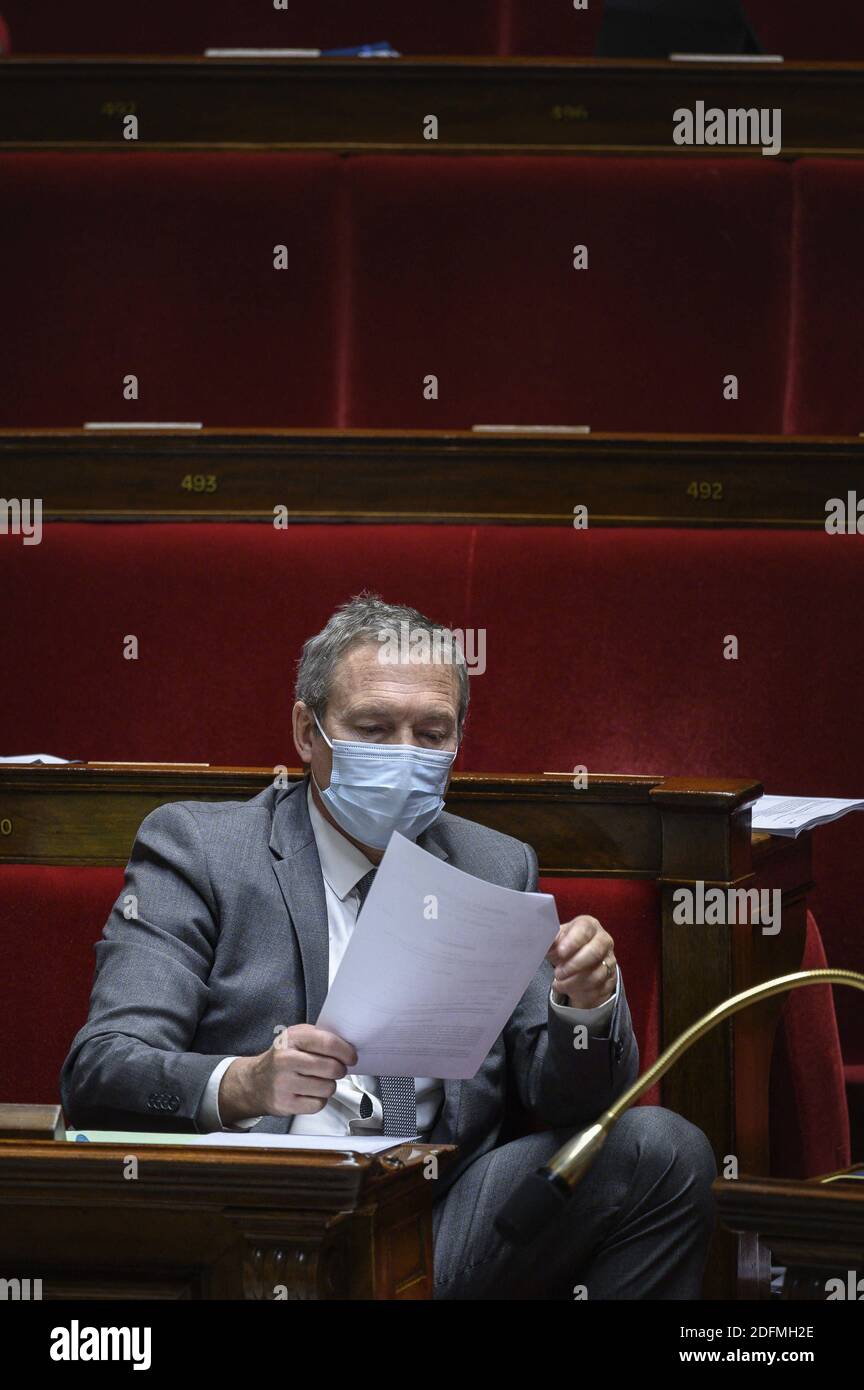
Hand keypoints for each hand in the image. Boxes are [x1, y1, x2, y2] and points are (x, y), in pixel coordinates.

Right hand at [219, 1025, 357, 1125]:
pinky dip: (319, 1100)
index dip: (346, 1051)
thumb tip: (347, 1045)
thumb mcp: (297, 1036)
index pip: (328, 1043)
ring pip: (328, 1088)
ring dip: (328, 1085)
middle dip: (339, 1070)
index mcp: (291, 1039)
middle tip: (335, 1069)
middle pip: (331, 1068)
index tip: (351, 1057)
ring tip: (318, 1080)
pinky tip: (309, 1092)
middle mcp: (285, 1060)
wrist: (255, 1082)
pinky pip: (318, 1104)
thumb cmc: (282, 1058)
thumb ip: (320, 1036)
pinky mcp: (285, 1104)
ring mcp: (284, 1083)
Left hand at [546, 915, 616, 1008]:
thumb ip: (550, 939)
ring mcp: (610, 960)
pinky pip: (598, 988)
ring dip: (574, 982)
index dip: (572, 942)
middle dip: (574, 965)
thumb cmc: (565, 946)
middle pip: (594, 953)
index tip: (560, 952)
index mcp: (589, 925)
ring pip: (596, 974)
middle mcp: (603, 941)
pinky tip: (568, 989)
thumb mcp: (556, 940)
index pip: (584, 930)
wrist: (577, 962)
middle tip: (557, 973)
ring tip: (558, 983)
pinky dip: (580, 992)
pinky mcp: (611, 978)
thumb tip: (541, 937)